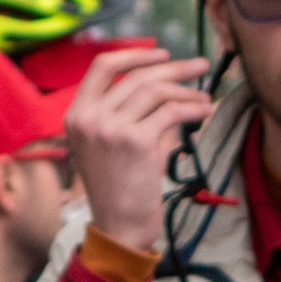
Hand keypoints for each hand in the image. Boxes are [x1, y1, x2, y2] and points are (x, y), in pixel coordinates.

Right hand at [65, 47, 213, 254]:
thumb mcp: (106, 145)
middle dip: (173, 67)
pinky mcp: (135, 141)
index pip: (102, 66)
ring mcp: (109, 128)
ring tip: (204, 98)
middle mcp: (88, 117)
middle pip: (136, 75)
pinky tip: (204, 112)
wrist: (118, 227)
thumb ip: (124, 114)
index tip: (162, 54)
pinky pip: (171, 111)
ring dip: (187, 90)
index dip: (134, 54)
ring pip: (156, 90)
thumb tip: (166, 84)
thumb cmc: (117, 189)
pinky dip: (192, 108)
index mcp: (76, 115)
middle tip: (200, 66)